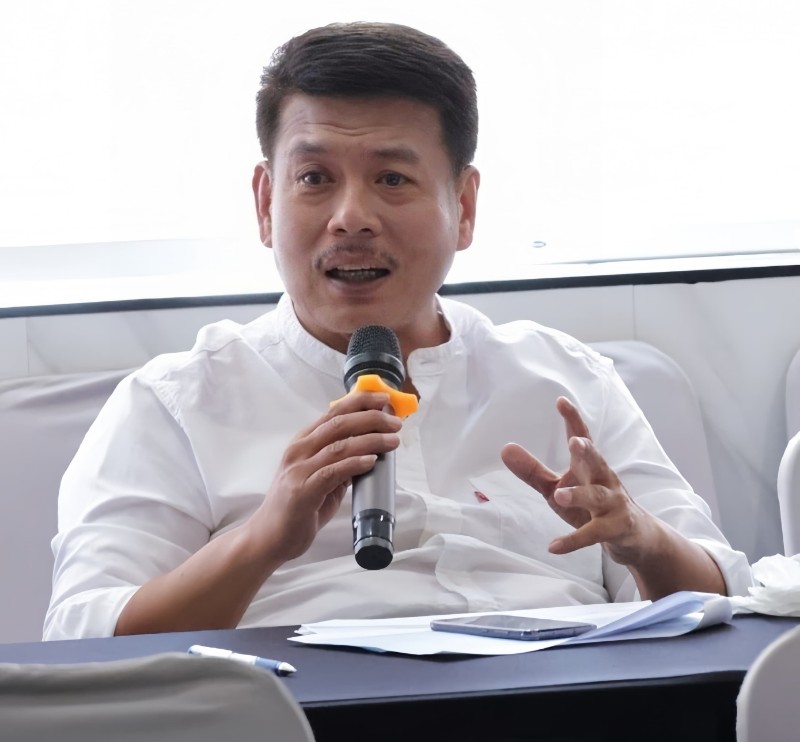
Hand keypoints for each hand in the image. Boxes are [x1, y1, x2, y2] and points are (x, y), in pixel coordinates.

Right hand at [248, 390, 401, 562]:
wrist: (268, 537)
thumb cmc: (295, 507)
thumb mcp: (318, 477)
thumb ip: (339, 463)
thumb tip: (370, 452)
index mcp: (303, 442)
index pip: (334, 412)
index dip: (360, 402)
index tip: (383, 399)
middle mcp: (299, 450)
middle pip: (340, 423)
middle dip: (371, 419)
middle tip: (395, 422)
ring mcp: (299, 470)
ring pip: (340, 445)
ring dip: (370, 440)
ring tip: (393, 440)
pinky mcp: (303, 491)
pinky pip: (333, 471)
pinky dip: (355, 463)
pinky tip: (372, 461)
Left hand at [501, 396, 653, 564]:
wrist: (636, 537)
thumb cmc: (591, 505)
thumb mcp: (558, 488)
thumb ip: (532, 471)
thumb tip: (504, 449)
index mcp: (589, 466)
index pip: (582, 437)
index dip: (573, 420)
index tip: (561, 401)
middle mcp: (604, 480)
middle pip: (597, 462)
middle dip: (588, 452)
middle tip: (576, 442)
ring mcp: (613, 504)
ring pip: (597, 497)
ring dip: (579, 495)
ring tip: (559, 496)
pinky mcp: (616, 529)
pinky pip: (594, 534)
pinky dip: (574, 540)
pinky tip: (554, 546)